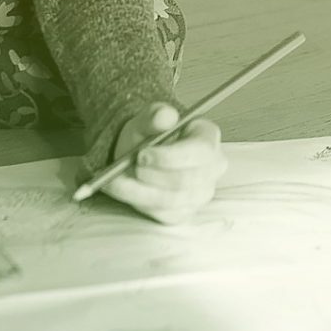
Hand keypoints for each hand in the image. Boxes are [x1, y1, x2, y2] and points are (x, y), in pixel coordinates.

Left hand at [92, 102, 225, 223]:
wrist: (139, 156)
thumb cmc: (148, 136)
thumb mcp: (146, 120)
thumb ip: (154, 115)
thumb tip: (165, 115)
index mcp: (208, 137)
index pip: (200, 152)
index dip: (170, 157)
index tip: (142, 154)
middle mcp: (212, 167)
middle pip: (187, 180)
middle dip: (153, 176)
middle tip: (131, 166)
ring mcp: (201, 193)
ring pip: (173, 200)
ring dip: (141, 191)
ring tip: (118, 178)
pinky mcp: (185, 212)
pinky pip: (164, 214)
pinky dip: (139, 203)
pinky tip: (125, 189)